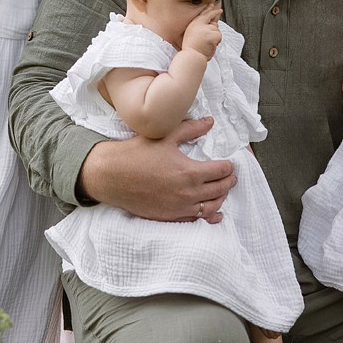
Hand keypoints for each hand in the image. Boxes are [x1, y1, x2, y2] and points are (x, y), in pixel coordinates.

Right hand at [78, 117, 236, 221]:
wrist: (111, 176)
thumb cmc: (136, 154)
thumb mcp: (165, 136)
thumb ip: (191, 128)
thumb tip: (209, 122)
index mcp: (190, 172)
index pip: (221, 171)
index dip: (229, 166)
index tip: (230, 164)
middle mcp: (188, 193)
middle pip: (220, 189)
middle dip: (228, 182)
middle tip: (231, 176)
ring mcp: (179, 207)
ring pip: (211, 207)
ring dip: (221, 199)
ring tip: (223, 191)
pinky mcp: (169, 216)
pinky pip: (196, 220)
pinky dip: (209, 217)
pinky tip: (214, 213)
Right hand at [181, 4, 221, 59]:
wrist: (192, 56)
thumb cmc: (192, 49)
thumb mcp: (192, 34)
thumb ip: (201, 28)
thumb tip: (214, 23)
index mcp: (193, 24)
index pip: (202, 14)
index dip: (207, 9)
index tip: (211, 4)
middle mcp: (199, 24)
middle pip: (211, 17)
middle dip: (216, 12)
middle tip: (220, 10)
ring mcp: (206, 29)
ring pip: (216, 30)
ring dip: (215, 37)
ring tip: (207, 44)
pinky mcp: (213, 35)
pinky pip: (219, 37)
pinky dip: (217, 42)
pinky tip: (210, 46)